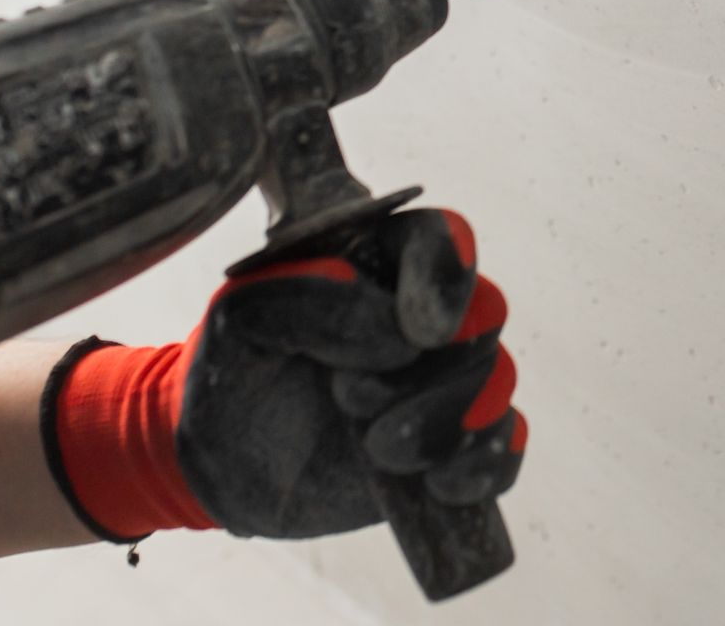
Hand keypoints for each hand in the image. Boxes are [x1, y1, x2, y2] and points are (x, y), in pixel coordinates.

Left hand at [45, 207, 524, 543]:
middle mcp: (422, 316)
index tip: (417, 331)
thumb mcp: (242, 318)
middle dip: (430, 368)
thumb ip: (308, 297)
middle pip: (484, 314)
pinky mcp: (452, 445)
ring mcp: (443, 381)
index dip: (445, 278)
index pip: (443, 239)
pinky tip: (439, 484)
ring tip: (376, 449)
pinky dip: (487, 465)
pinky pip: (507, 446)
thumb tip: (396, 329)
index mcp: (378, 263)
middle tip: (352, 400)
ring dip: (443, 421)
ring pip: (496, 380)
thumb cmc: (231, 372)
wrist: (217, 467)